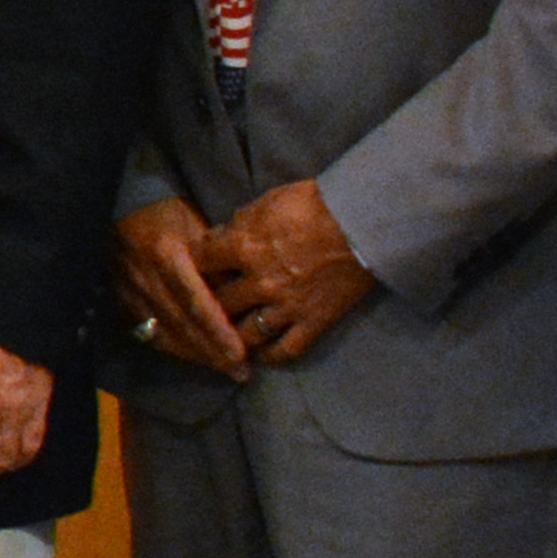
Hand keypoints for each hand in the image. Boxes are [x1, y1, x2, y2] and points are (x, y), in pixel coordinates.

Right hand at [112, 197, 244, 376]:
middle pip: (183, 325)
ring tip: (225, 371)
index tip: (241, 354)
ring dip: (196, 355)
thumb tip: (243, 289)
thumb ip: (215, 257)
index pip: (195, 302)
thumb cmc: (166, 210)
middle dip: (212, 352)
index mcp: (167, 254)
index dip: (218, 331)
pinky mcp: (121, 302)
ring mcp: (130, 293)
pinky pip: (149, 333)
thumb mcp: (196, 222)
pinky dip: (175, 349)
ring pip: (165, 334)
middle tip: (241, 372)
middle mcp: (147, 278)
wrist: (119, 206)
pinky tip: (195, 358)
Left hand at [201, 178, 377, 366]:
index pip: (200, 262)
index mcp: (244, 247)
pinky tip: (259, 354)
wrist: (364, 221)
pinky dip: (268, 355)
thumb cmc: (316, 203)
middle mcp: (259, 282)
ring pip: (244, 334)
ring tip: (226, 336)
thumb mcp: (268, 202)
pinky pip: (283, 350)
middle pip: (218, 302)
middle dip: (208, 303)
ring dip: (232, 335)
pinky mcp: (313, 323)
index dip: (193, 265)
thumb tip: (219, 238)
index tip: (192, 269)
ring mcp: (286, 307)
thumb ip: (240, 223)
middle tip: (206, 307)